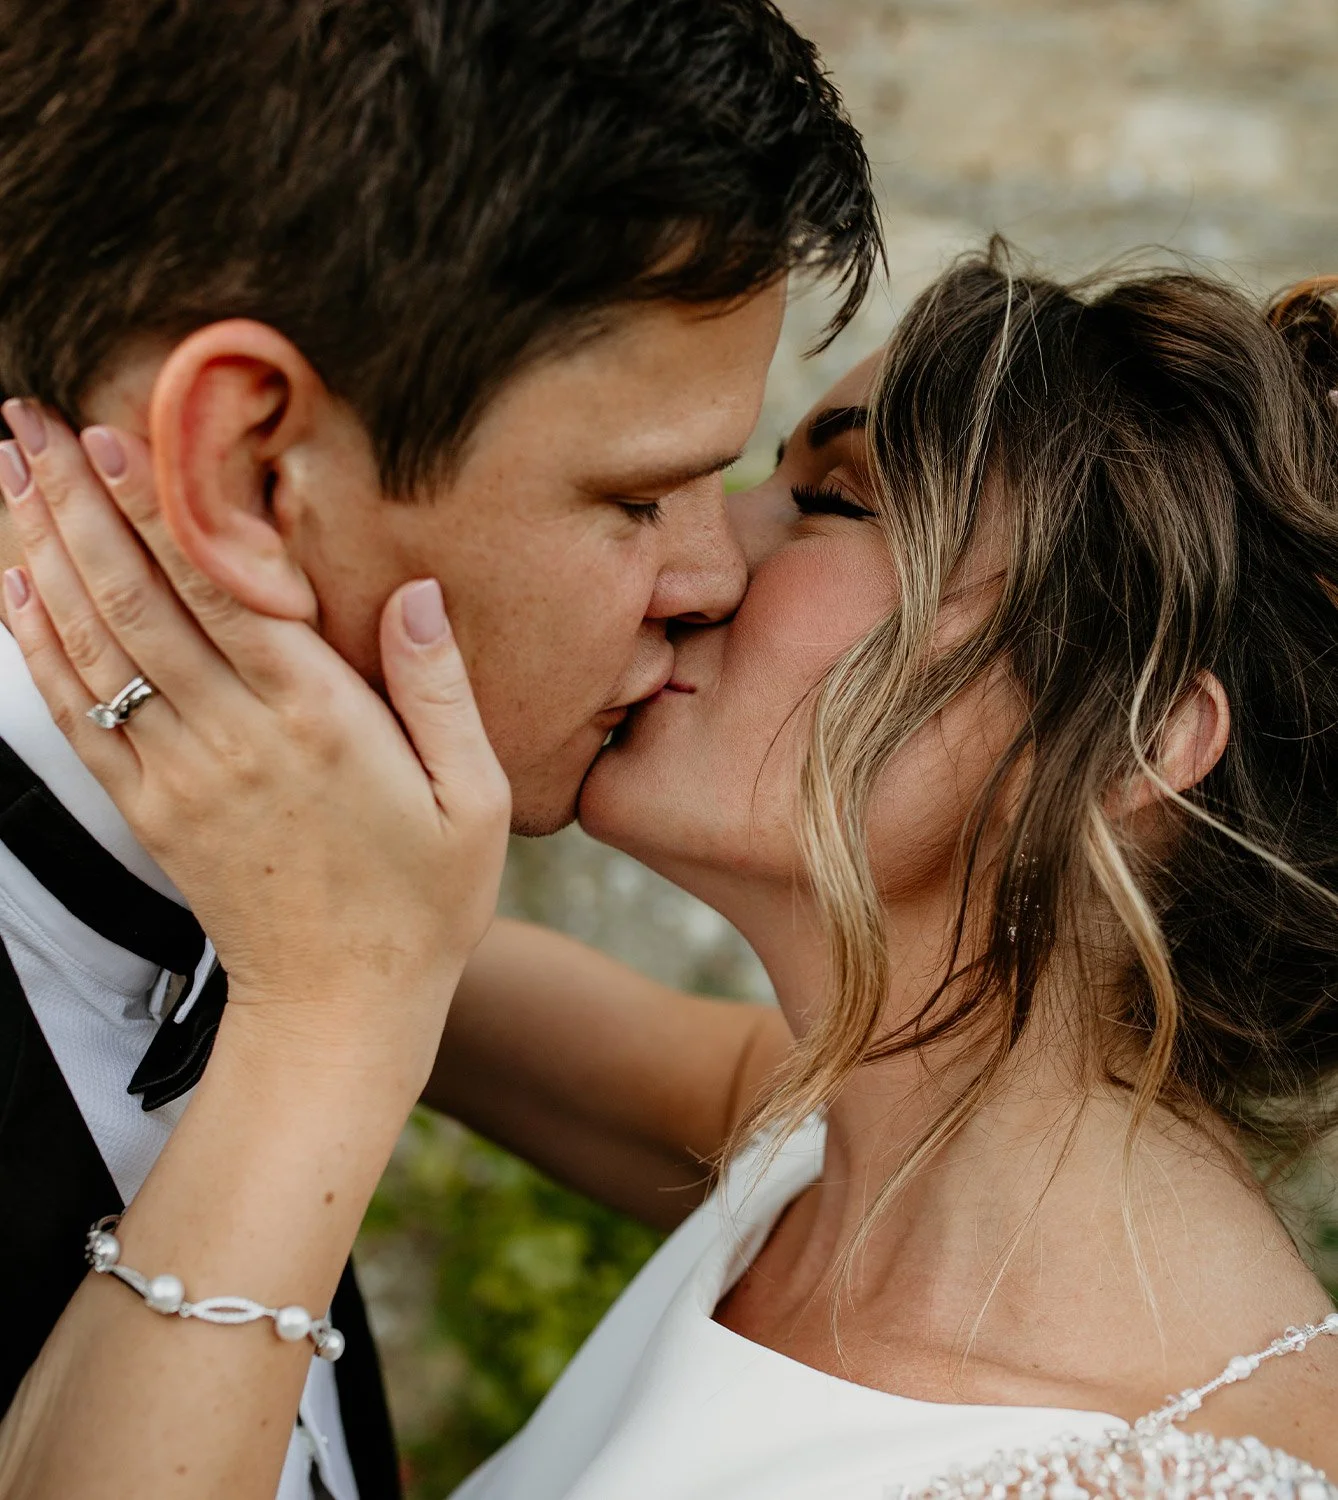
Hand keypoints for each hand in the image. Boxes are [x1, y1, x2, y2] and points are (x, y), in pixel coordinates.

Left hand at [0, 404, 509, 1087]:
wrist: (341, 1008)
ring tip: (6, 470)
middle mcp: (234, 739)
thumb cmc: (422, 900)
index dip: (163, 507)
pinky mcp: (148, 810)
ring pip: (91, 646)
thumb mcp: (474, 799)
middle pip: (135, 600)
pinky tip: (10, 588)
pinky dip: (35, 645)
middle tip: (31, 419)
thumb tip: (416, 592)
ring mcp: (178, 776)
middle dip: (78, 501)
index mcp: (318, 722)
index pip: (222, 591)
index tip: (117, 432)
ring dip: (40, 552)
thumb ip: (441, 690)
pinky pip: (76, 714)